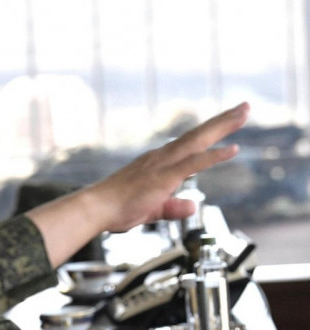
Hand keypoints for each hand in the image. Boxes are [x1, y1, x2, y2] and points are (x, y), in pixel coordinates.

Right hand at [91, 102, 248, 232]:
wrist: (96, 208)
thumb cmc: (115, 209)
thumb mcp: (151, 209)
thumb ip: (172, 207)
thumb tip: (191, 206)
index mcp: (157, 163)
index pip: (189, 144)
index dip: (209, 132)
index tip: (227, 122)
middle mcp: (161, 158)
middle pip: (198, 135)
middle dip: (223, 121)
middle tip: (245, 107)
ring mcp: (162, 165)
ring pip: (198, 141)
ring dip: (222, 127)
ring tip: (243, 113)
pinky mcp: (163, 177)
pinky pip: (193, 164)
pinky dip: (213, 156)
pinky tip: (232, 148)